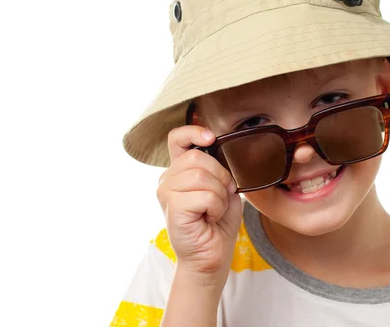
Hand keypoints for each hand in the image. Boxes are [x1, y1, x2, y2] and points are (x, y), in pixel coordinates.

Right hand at [157, 125, 241, 284]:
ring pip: (202, 176)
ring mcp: (166, 192)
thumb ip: (219, 168)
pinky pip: (205, 195)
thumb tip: (221, 151)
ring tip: (213, 210)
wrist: (211, 258)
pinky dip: (215, 207)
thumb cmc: (217, 224)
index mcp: (180, 171)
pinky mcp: (173, 207)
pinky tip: (208, 218)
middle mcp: (168, 179)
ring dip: (219, 195)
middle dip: (220, 176)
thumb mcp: (223, 189)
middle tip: (221, 197)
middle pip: (198, 157)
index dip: (194, 132)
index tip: (211, 138)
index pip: (177, 138)